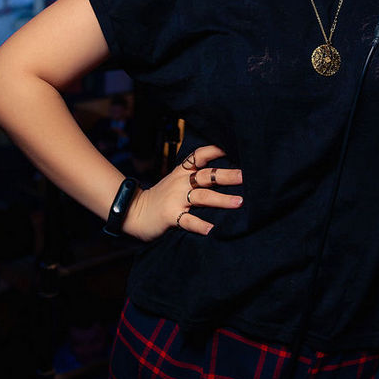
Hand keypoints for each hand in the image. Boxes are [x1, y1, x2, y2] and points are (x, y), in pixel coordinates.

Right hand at [124, 144, 242, 240]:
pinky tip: (212, 229)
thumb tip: (226, 174)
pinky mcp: (170, 216)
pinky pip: (187, 220)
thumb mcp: (176, 181)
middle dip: (226, 175)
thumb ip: (194, 177)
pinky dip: (200, 225)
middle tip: (245, 176)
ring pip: (202, 196)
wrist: (133, 212)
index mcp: (182, 172)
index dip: (215, 150)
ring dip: (221, 199)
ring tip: (239, 202)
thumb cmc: (161, 197)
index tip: (234, 148)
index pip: (199, 156)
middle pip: (207, 175)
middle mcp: (180, 182)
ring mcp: (175, 199)